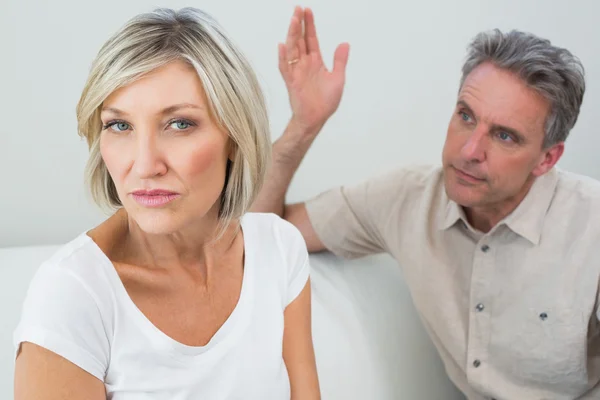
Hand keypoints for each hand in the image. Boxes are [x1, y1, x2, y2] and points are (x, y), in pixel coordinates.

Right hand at [279, 7, 349, 133]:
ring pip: (292, 49)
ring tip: (293, 20)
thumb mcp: (338, 78)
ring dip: (292, 35)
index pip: (311, 38)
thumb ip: (339, 61)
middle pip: (300, 40)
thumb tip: (345, 43)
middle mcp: (304, 64)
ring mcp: (296, 72)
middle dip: (299, 24)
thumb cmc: (325, 102)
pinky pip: (285, 68)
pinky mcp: (291, 82)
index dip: (310, 25)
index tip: (307, 10)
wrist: (316, 119)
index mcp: (315, 61)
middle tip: (298, 8)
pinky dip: (283, 57)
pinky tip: (282, 46)